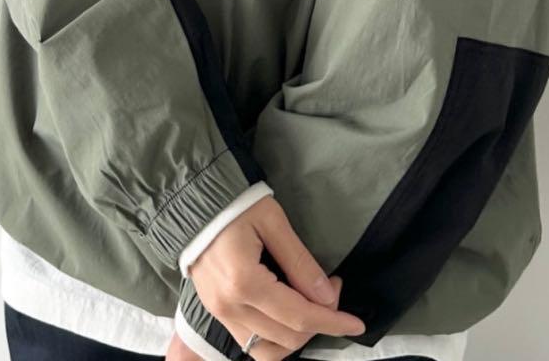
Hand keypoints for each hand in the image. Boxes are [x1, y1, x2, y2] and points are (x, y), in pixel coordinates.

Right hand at [172, 195, 364, 360]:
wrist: (191, 201)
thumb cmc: (234, 203)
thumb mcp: (272, 222)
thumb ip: (300, 261)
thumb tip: (328, 295)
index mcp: (245, 282)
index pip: (299, 316)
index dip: (332, 321)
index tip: (356, 322)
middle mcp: (230, 307)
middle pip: (287, 337)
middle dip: (319, 321)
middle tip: (331, 289)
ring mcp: (219, 313)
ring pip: (267, 351)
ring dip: (296, 337)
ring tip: (311, 307)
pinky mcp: (215, 312)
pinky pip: (250, 342)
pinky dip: (275, 338)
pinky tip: (288, 314)